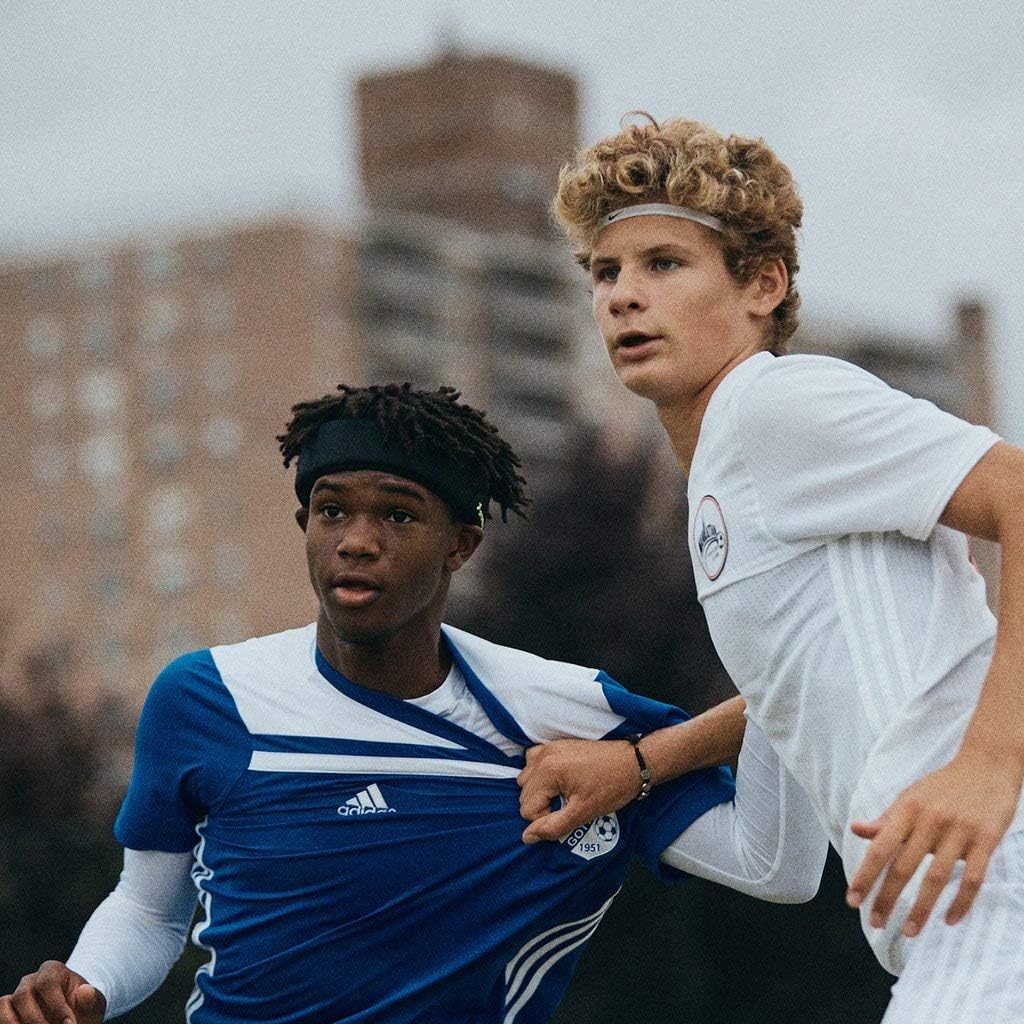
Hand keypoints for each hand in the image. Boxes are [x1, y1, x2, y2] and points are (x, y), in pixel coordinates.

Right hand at [0, 961, 105, 1023]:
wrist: (72, 1019)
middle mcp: (30, 980)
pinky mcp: (8, 1011)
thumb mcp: (92, 1005)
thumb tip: (85, 991)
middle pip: (23, 995)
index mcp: (52, 970)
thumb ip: (90, 999)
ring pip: (4, 1006)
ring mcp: (16, 996)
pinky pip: (0, 1016)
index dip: (57, 1006)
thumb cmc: (83, 1009)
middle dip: (36, 1020)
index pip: (48, 983)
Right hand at [518, 738, 639, 843]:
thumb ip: (553, 826)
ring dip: (539, 791)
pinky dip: (540, 773)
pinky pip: (534, 761)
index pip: (527, 808)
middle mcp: (543, 756)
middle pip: (524, 793)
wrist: (634, 762)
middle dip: (542, 805)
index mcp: (548, 771)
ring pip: (526, 777)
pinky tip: (558, 780)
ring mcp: (549, 748)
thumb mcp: (583, 812)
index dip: (546, 818)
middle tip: (568, 805)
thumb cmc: (612, 788)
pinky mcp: (557, 745)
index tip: (569, 813)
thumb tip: (527, 837)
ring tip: (563, 794)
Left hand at [846, 751, 1020, 936]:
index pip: (880, 848)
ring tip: (909, 930)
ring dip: (922, 908)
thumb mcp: (909, 797)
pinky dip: (961, 902)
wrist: (986, 765)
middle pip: (903, 866)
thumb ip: (886, 819)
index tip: (853, 900)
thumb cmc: (943, 786)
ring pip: (936, 877)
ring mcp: (959, 831)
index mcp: (907, 810)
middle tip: (876, 923)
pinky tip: (949, 919)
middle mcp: (930, 820)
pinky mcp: (986, 839)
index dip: (865, 875)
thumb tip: (856, 830)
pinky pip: (973, 878)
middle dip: (887, 898)